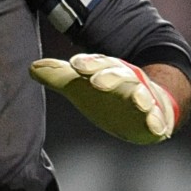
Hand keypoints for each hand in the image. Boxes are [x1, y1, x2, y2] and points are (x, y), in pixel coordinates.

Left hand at [29, 53, 177, 144]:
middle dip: (110, 77)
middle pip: (120, 75)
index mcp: (109, 72)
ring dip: (141, 97)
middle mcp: (129, 82)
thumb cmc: (110, 93)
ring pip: (143, 95)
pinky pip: (159, 120)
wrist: (150, 101)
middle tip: (97, 82)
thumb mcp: (83, 85)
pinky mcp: (156, 118)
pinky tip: (155, 126)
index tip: (76, 65)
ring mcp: (145, 99)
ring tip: (138, 100)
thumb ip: (60, 76)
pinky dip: (157, 122)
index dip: (88, 64)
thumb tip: (32, 67)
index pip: (98, 64)